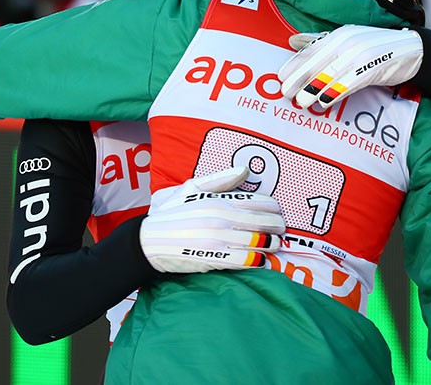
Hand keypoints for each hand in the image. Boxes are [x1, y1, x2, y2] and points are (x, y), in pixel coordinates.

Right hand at [139, 166, 284, 273]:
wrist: (148, 241)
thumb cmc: (170, 213)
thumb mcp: (191, 188)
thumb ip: (220, 179)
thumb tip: (244, 170)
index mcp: (218, 199)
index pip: (258, 201)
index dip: (274, 208)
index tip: (278, 212)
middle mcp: (222, 217)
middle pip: (263, 222)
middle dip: (277, 226)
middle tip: (281, 230)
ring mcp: (219, 238)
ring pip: (258, 241)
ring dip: (272, 244)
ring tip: (275, 245)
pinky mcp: (214, 258)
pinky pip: (245, 260)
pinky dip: (258, 261)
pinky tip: (263, 260)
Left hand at [278, 25, 423, 107]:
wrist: (412, 50)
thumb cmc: (376, 47)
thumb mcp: (348, 40)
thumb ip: (320, 42)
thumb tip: (293, 41)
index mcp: (340, 34)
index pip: (312, 49)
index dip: (295, 64)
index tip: (280, 77)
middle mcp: (348, 40)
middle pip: (318, 61)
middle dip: (299, 79)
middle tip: (285, 93)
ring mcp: (361, 52)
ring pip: (332, 72)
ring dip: (314, 88)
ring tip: (301, 102)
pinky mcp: (374, 66)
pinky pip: (350, 81)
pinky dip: (336, 91)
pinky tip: (325, 101)